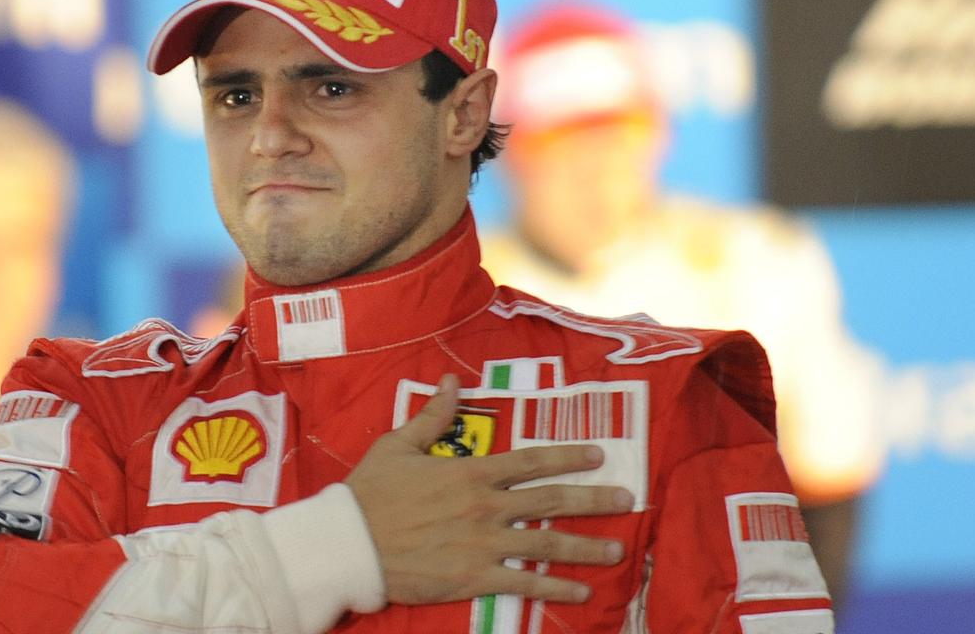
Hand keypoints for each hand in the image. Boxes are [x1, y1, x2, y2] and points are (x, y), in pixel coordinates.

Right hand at [345, 374, 632, 604]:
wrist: (348, 544)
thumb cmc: (369, 493)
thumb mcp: (398, 446)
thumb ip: (432, 417)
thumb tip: (452, 382)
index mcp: (469, 472)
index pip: (530, 461)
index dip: (567, 456)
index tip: (597, 454)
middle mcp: (485, 507)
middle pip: (551, 501)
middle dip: (593, 499)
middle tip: (626, 499)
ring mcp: (482, 545)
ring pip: (546, 544)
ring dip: (586, 546)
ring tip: (616, 549)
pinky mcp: (474, 578)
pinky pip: (523, 583)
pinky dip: (555, 588)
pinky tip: (580, 592)